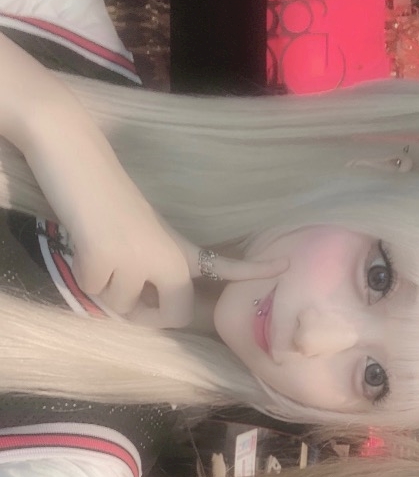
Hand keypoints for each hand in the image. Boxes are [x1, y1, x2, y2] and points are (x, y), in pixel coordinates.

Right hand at [73, 200, 287, 328]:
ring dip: (104, 289)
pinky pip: (94, 291)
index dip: (252, 270)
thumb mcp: (141, 234)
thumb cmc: (105, 196)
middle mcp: (168, 258)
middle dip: (146, 318)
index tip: (284, 266)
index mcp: (180, 248)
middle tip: (128, 302)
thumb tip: (137, 311)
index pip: (222, 265)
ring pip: (121, 306)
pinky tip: (84, 243)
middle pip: (172, 316)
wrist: (76, 158)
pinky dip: (83, 275)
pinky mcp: (106, 259)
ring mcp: (138, 259)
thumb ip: (150, 271)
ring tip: (99, 249)